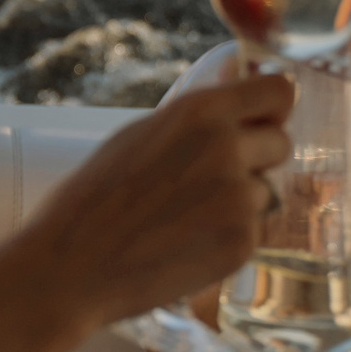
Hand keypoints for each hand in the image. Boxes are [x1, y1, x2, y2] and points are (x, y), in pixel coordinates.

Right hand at [9, 75, 292, 326]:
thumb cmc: (92, 198)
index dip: (273, 107)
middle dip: (258, 159)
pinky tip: (187, 246)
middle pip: (281, 142)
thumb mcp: (138, 136)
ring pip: (268, 192)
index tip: (262, 121)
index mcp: (199, 112)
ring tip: (188, 219)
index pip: (280, 90)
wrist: (70, 267)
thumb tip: (234, 84)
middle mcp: (226, 148)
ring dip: (242, 204)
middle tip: (214, 180)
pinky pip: (256, 232)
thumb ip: (194, 118)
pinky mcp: (241, 245)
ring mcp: (238, 199)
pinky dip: (230, 240)